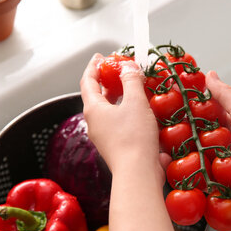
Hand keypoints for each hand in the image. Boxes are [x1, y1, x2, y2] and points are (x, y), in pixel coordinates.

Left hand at [80, 54, 163, 183]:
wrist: (138, 173)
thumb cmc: (134, 137)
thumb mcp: (135, 102)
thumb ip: (131, 80)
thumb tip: (128, 66)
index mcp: (94, 109)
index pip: (88, 81)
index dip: (94, 67)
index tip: (100, 57)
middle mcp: (95, 123)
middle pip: (98, 96)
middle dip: (109, 81)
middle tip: (120, 70)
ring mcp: (105, 137)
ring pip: (110, 110)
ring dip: (120, 97)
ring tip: (134, 88)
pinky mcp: (117, 147)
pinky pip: (119, 123)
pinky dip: (127, 112)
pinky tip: (142, 111)